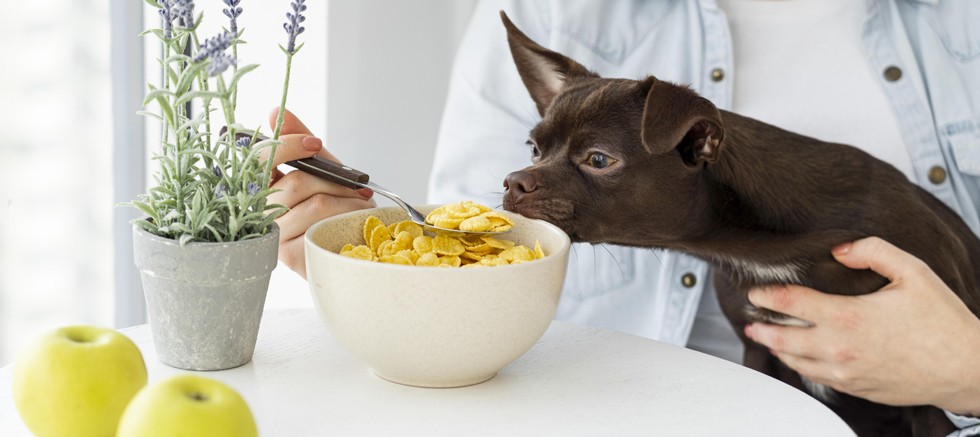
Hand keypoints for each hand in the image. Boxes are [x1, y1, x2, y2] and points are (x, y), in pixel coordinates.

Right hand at [264, 108, 375, 277]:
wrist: (353, 250)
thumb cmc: (334, 208)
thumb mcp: (323, 171)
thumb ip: (301, 141)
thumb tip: (276, 111)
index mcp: (262, 187)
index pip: (258, 160)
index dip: (287, 147)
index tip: (315, 143)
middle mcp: (260, 212)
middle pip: (294, 183)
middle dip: (333, 180)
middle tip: (357, 185)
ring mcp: (272, 236)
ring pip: (314, 204)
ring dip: (348, 200)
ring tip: (361, 204)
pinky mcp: (288, 256)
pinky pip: (322, 225)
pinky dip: (347, 217)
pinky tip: (354, 221)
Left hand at [744, 236, 979, 415]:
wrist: (966, 369)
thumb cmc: (943, 322)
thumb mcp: (914, 272)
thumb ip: (874, 251)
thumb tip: (839, 250)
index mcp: (849, 316)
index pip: (791, 303)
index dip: (767, 296)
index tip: (755, 292)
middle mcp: (840, 348)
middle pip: (783, 338)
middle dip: (761, 328)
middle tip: (750, 320)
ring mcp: (845, 372)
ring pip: (796, 362)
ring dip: (777, 349)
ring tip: (765, 338)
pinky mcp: (854, 388)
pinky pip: (816, 377)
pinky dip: (799, 366)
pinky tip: (798, 358)